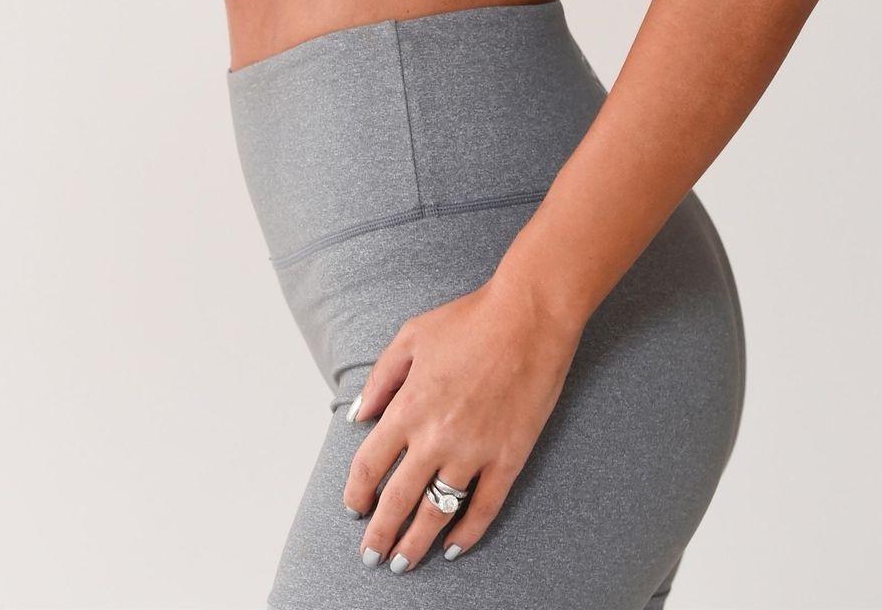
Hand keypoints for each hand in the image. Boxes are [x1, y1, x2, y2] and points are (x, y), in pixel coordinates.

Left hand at [342, 273, 583, 572]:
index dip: (357, 495)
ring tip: (404, 563)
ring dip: (417, 543)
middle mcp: (436, 436)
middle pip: (398, 500)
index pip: (370, 466)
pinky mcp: (508, 457)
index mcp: (408, 406)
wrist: (528, 317)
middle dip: (380, 535)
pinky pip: (484, 507)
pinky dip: (468, 533)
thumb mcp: (411, 336)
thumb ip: (381, 379)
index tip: (354, 511)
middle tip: (371, 558)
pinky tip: (454, 547)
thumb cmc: (469, 320)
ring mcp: (474, 451)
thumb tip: (358, 415)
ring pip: (437, 512)